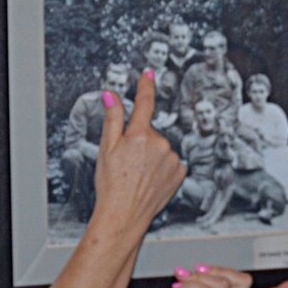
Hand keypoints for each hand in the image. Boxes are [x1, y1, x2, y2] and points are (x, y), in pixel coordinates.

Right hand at [92, 72, 185, 232]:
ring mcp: (173, 158)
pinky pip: (171, 162)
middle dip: (140, 140)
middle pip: (151, 131)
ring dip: (152, 155)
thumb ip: (112, 119)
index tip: (148, 73)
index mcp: (140, 135)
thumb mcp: (106, 149)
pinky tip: (150, 179)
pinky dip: (162, 167)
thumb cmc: (111, 185)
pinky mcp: (181, 172)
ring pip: (162, 147)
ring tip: (138, 174)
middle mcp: (160, 144)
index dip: (146, 85)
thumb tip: (111, 95)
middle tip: (127, 161)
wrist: (124, 215)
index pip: (144, 102)